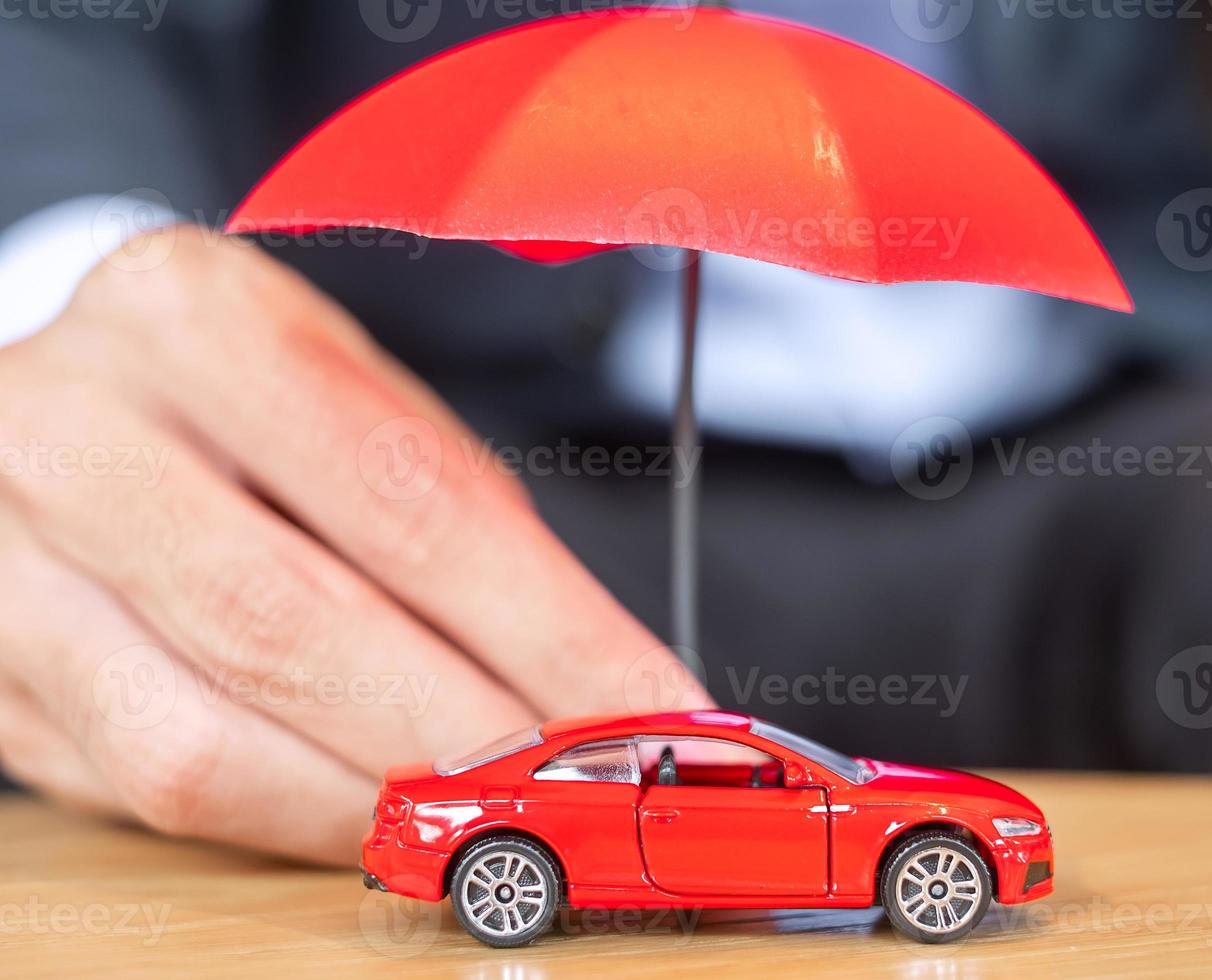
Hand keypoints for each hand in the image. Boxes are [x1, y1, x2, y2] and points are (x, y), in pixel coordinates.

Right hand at [0, 226, 709, 863]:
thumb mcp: (357, 399)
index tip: (644, 701)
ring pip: (206, 740)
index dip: (545, 625)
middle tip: (580, 785)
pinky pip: (154, 790)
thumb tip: (592, 672)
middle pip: (297, 626)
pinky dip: (295, 819)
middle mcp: (73, 428)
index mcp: (195, 319)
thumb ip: (461, 526)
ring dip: (381, 801)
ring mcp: (5, 559)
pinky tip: (380, 814)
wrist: (62, 407)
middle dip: (469, 736)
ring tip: (493, 814)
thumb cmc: (243, 402)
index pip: (406, 496)